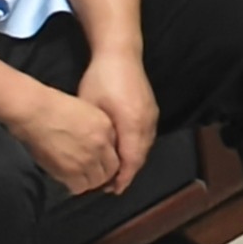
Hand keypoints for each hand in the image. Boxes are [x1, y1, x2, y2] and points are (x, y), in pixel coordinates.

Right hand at [6, 80, 123, 195]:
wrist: (34, 112)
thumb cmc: (53, 107)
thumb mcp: (87, 111)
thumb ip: (99, 130)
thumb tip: (102, 145)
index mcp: (107, 128)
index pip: (117, 153)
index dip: (109, 162)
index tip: (102, 164)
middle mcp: (101, 145)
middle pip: (110, 170)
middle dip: (102, 174)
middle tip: (91, 174)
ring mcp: (86, 159)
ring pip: (96, 181)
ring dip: (89, 181)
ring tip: (79, 177)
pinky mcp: (70, 170)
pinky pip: (79, 187)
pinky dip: (75, 186)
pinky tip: (68, 179)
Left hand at [78, 49, 158, 196]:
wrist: (121, 53)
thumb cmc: (102, 78)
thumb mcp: (90, 107)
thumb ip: (97, 133)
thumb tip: (92, 156)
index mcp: (132, 124)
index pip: (130, 160)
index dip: (122, 178)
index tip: (111, 190)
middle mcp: (147, 123)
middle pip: (140, 157)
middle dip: (127, 174)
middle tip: (111, 186)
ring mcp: (152, 116)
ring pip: (145, 148)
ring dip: (132, 162)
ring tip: (116, 173)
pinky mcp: (151, 110)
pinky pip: (146, 137)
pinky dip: (136, 149)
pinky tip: (125, 152)